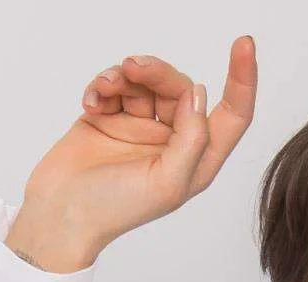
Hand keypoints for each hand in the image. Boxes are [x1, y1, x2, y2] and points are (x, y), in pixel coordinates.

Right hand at [7, 38, 257, 268]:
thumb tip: (199, 94)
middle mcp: (174, 141)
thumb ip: (192, 139)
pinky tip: (91, 102)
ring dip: (123, 76)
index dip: (242, 80)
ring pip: (145, 81)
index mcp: (197, 161)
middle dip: (157, 72)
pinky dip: (102, 86)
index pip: (232, 116)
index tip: (245, 44)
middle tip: (131, 67)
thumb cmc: (115, 209)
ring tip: (104, 87)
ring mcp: (142, 127)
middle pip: (180, 88)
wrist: (61, 212)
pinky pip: (115, 85)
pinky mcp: (111, 117)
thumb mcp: (167, 182)